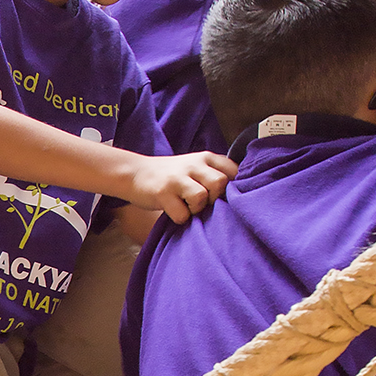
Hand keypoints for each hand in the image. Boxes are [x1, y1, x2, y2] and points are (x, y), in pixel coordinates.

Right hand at [118, 150, 237, 223]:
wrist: (135, 173)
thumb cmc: (171, 176)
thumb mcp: (195, 167)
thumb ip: (215, 174)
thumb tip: (240, 194)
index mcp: (205, 157)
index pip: (233, 170)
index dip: (233, 187)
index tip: (223, 196)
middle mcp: (193, 164)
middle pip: (220, 183)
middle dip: (215, 199)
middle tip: (203, 203)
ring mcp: (177, 178)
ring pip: (202, 197)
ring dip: (197, 209)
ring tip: (187, 207)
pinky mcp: (163, 193)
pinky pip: (182, 214)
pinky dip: (180, 218)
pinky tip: (174, 212)